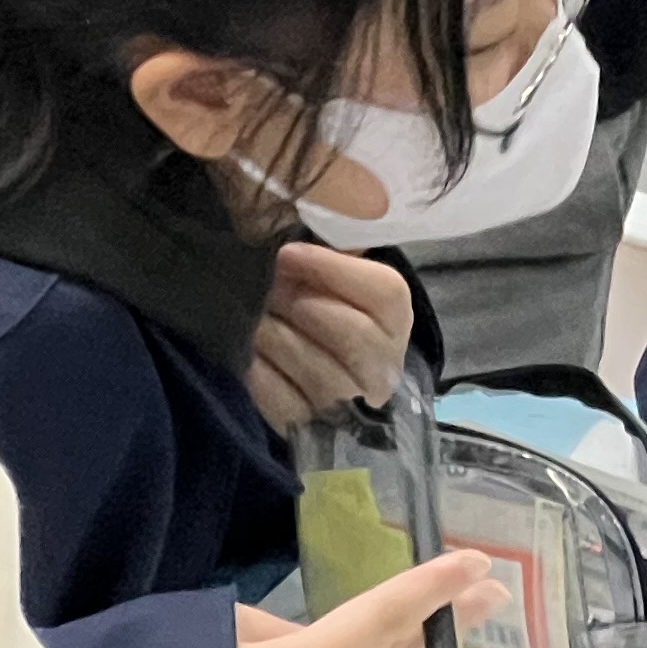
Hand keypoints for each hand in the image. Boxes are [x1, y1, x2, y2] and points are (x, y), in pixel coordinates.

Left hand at [246, 241, 415, 432]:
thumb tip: (302, 220)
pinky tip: (250, 352)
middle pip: (350, 334)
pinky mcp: (309, 427)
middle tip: (268, 285)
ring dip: (277, 337)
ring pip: (315, 370)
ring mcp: (349, 403)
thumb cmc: (326, 304)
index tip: (287, 253)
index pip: (383, 292)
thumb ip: (332, 248)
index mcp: (396, 317)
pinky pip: (284, 402)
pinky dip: (262, 374)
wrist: (323, 370)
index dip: (333, 270)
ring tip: (254, 315)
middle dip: (301, 304)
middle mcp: (383, 365)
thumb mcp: (338, 272)